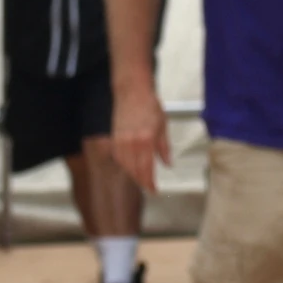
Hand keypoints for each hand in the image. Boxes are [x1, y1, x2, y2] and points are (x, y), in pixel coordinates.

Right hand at [110, 80, 170, 194]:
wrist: (132, 92)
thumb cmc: (150, 106)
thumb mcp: (163, 126)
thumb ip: (164, 148)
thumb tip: (168, 164)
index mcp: (147, 140)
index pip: (147, 169)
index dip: (150, 183)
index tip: (155, 191)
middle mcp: (132, 143)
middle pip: (135, 171)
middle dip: (143, 182)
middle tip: (150, 187)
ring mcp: (121, 141)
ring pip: (126, 167)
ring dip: (134, 175)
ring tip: (142, 179)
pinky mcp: (114, 139)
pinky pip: (119, 159)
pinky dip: (125, 166)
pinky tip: (131, 167)